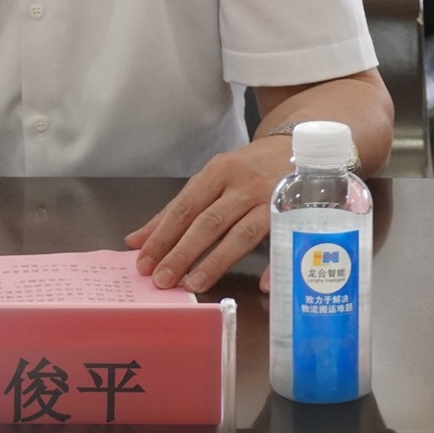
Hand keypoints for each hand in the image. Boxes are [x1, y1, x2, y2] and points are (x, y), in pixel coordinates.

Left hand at [124, 137, 290, 293]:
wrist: (297, 146)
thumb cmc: (247, 169)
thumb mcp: (211, 179)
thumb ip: (176, 210)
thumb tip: (136, 241)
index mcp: (218, 172)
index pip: (184, 207)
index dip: (162, 236)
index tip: (144, 261)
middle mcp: (243, 185)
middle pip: (208, 222)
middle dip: (182, 253)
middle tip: (161, 280)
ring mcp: (270, 200)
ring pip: (240, 234)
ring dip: (215, 262)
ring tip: (193, 284)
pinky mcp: (294, 215)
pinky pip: (282, 243)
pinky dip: (273, 265)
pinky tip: (262, 286)